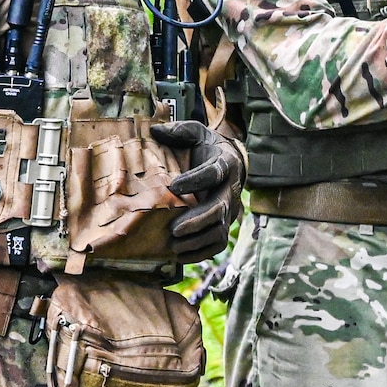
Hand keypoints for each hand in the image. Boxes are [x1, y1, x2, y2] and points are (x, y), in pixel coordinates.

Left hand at [153, 120, 243, 262]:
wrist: (229, 163)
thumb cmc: (207, 147)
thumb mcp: (196, 132)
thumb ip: (179, 130)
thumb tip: (155, 130)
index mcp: (225, 164)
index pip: (214, 173)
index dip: (196, 181)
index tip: (173, 187)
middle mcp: (231, 189)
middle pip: (219, 208)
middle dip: (197, 221)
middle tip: (174, 229)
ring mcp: (230, 210)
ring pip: (220, 230)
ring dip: (197, 240)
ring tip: (174, 245)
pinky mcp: (225, 225)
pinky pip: (218, 244)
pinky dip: (201, 253)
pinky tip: (180, 256)